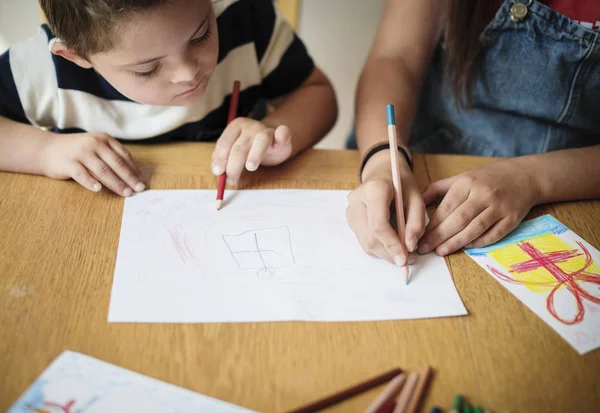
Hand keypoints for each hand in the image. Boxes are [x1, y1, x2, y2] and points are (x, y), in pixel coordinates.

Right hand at [40, 132, 144, 195]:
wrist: (47, 149)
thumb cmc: (77, 152)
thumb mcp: (96, 149)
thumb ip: (111, 158)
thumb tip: (133, 177)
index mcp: (104, 139)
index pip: (124, 156)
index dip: (135, 170)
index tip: (143, 182)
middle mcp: (94, 143)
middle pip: (116, 163)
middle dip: (129, 178)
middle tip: (139, 190)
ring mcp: (81, 152)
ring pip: (102, 170)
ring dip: (116, 183)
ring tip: (125, 193)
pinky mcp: (68, 162)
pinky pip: (81, 174)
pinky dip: (90, 182)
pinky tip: (98, 189)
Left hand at [211, 118, 292, 184]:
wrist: (272, 139)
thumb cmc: (250, 147)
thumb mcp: (233, 150)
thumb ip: (224, 157)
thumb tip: (217, 171)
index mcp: (236, 127)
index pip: (224, 142)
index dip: (220, 158)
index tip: (218, 172)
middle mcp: (251, 126)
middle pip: (240, 147)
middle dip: (233, 165)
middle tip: (231, 180)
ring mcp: (267, 130)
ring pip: (261, 141)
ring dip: (255, 154)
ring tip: (250, 167)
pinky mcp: (282, 135)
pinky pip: (283, 133)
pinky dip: (282, 136)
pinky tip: (279, 141)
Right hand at [346, 150, 425, 265]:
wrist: (383, 173)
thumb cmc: (401, 185)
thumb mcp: (417, 198)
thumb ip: (416, 223)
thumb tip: (410, 247)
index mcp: (374, 190)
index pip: (379, 225)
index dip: (392, 245)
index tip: (404, 259)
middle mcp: (356, 200)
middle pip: (370, 237)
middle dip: (389, 253)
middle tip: (408, 260)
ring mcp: (350, 210)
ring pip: (365, 243)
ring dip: (384, 253)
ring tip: (402, 254)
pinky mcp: (350, 219)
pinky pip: (363, 240)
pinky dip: (378, 248)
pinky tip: (390, 245)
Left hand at [418, 159, 540, 255]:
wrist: (526, 175)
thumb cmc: (488, 178)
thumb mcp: (462, 177)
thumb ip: (438, 188)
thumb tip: (416, 202)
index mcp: (468, 183)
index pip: (446, 207)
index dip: (432, 224)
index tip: (420, 236)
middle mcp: (483, 194)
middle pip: (458, 220)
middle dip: (439, 236)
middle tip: (425, 248)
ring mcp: (499, 207)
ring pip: (474, 228)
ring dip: (456, 242)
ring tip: (440, 251)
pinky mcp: (512, 218)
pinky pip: (493, 234)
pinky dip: (479, 242)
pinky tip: (465, 248)